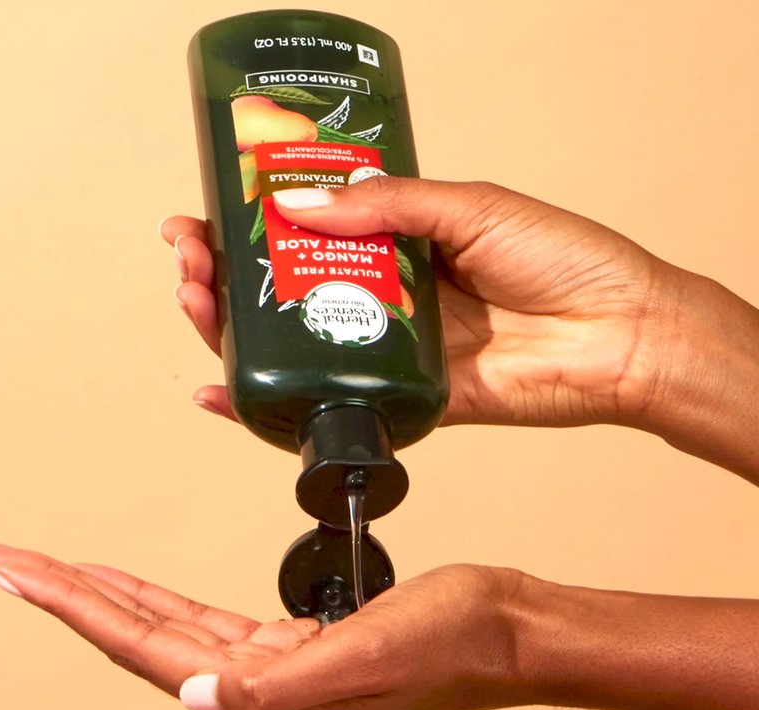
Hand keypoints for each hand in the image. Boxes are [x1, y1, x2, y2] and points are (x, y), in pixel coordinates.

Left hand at [0, 543, 525, 709]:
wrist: (499, 627)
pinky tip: (134, 586)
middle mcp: (255, 690)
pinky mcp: (291, 640)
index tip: (10, 569)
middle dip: (64, 595)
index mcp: (261, 699)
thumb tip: (194, 696)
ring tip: (50, 570)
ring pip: (161, 625)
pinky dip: (157, 597)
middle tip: (2, 561)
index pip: (141, 645)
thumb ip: (276, 685)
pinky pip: (200, 617)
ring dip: (103, 596)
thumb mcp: (368, 654)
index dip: (69, 603)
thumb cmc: (449, 639)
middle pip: (135, 635)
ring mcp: (270, 665)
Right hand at [163, 179, 662, 428]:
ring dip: (232, 329)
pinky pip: (324, 404)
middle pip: (285, 291)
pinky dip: (268, 403)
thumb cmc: (565, 261)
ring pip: (294, 345)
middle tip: (192, 258)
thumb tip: (302, 203)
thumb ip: (388, 206)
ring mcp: (388, 352)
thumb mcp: (471, 206)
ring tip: (196, 301)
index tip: (209, 210)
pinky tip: (223, 390)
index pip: (307, 232)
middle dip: (226, 274)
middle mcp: (387, 299)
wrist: (619, 335)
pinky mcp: (400, 402)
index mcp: (401, 245)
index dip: (253, 223)